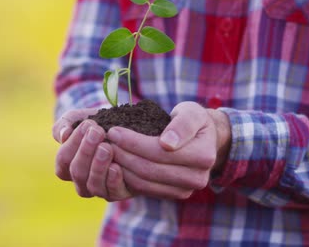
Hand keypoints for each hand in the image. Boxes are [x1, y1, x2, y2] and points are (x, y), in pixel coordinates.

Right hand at [52, 109, 130, 199]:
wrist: (125, 129)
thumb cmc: (98, 125)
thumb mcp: (80, 118)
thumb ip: (66, 123)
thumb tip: (64, 135)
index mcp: (67, 166)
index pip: (64, 159)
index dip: (74, 142)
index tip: (88, 124)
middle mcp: (81, 182)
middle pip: (77, 172)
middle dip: (87, 151)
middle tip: (98, 132)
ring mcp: (99, 189)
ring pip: (93, 186)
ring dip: (98, 166)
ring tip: (107, 147)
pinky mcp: (118, 193)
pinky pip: (112, 193)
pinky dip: (112, 181)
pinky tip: (116, 166)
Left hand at [106, 102, 231, 199]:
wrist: (203, 138)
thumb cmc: (193, 121)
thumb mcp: (191, 113)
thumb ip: (182, 125)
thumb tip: (167, 143)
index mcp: (203, 156)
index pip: (160, 152)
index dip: (133, 142)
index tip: (113, 130)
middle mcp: (197, 178)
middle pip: (149, 170)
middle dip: (123, 155)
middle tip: (105, 141)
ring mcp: (185, 190)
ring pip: (143, 183)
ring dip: (121, 167)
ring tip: (107, 150)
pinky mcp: (172, 195)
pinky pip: (143, 189)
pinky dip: (126, 177)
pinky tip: (115, 162)